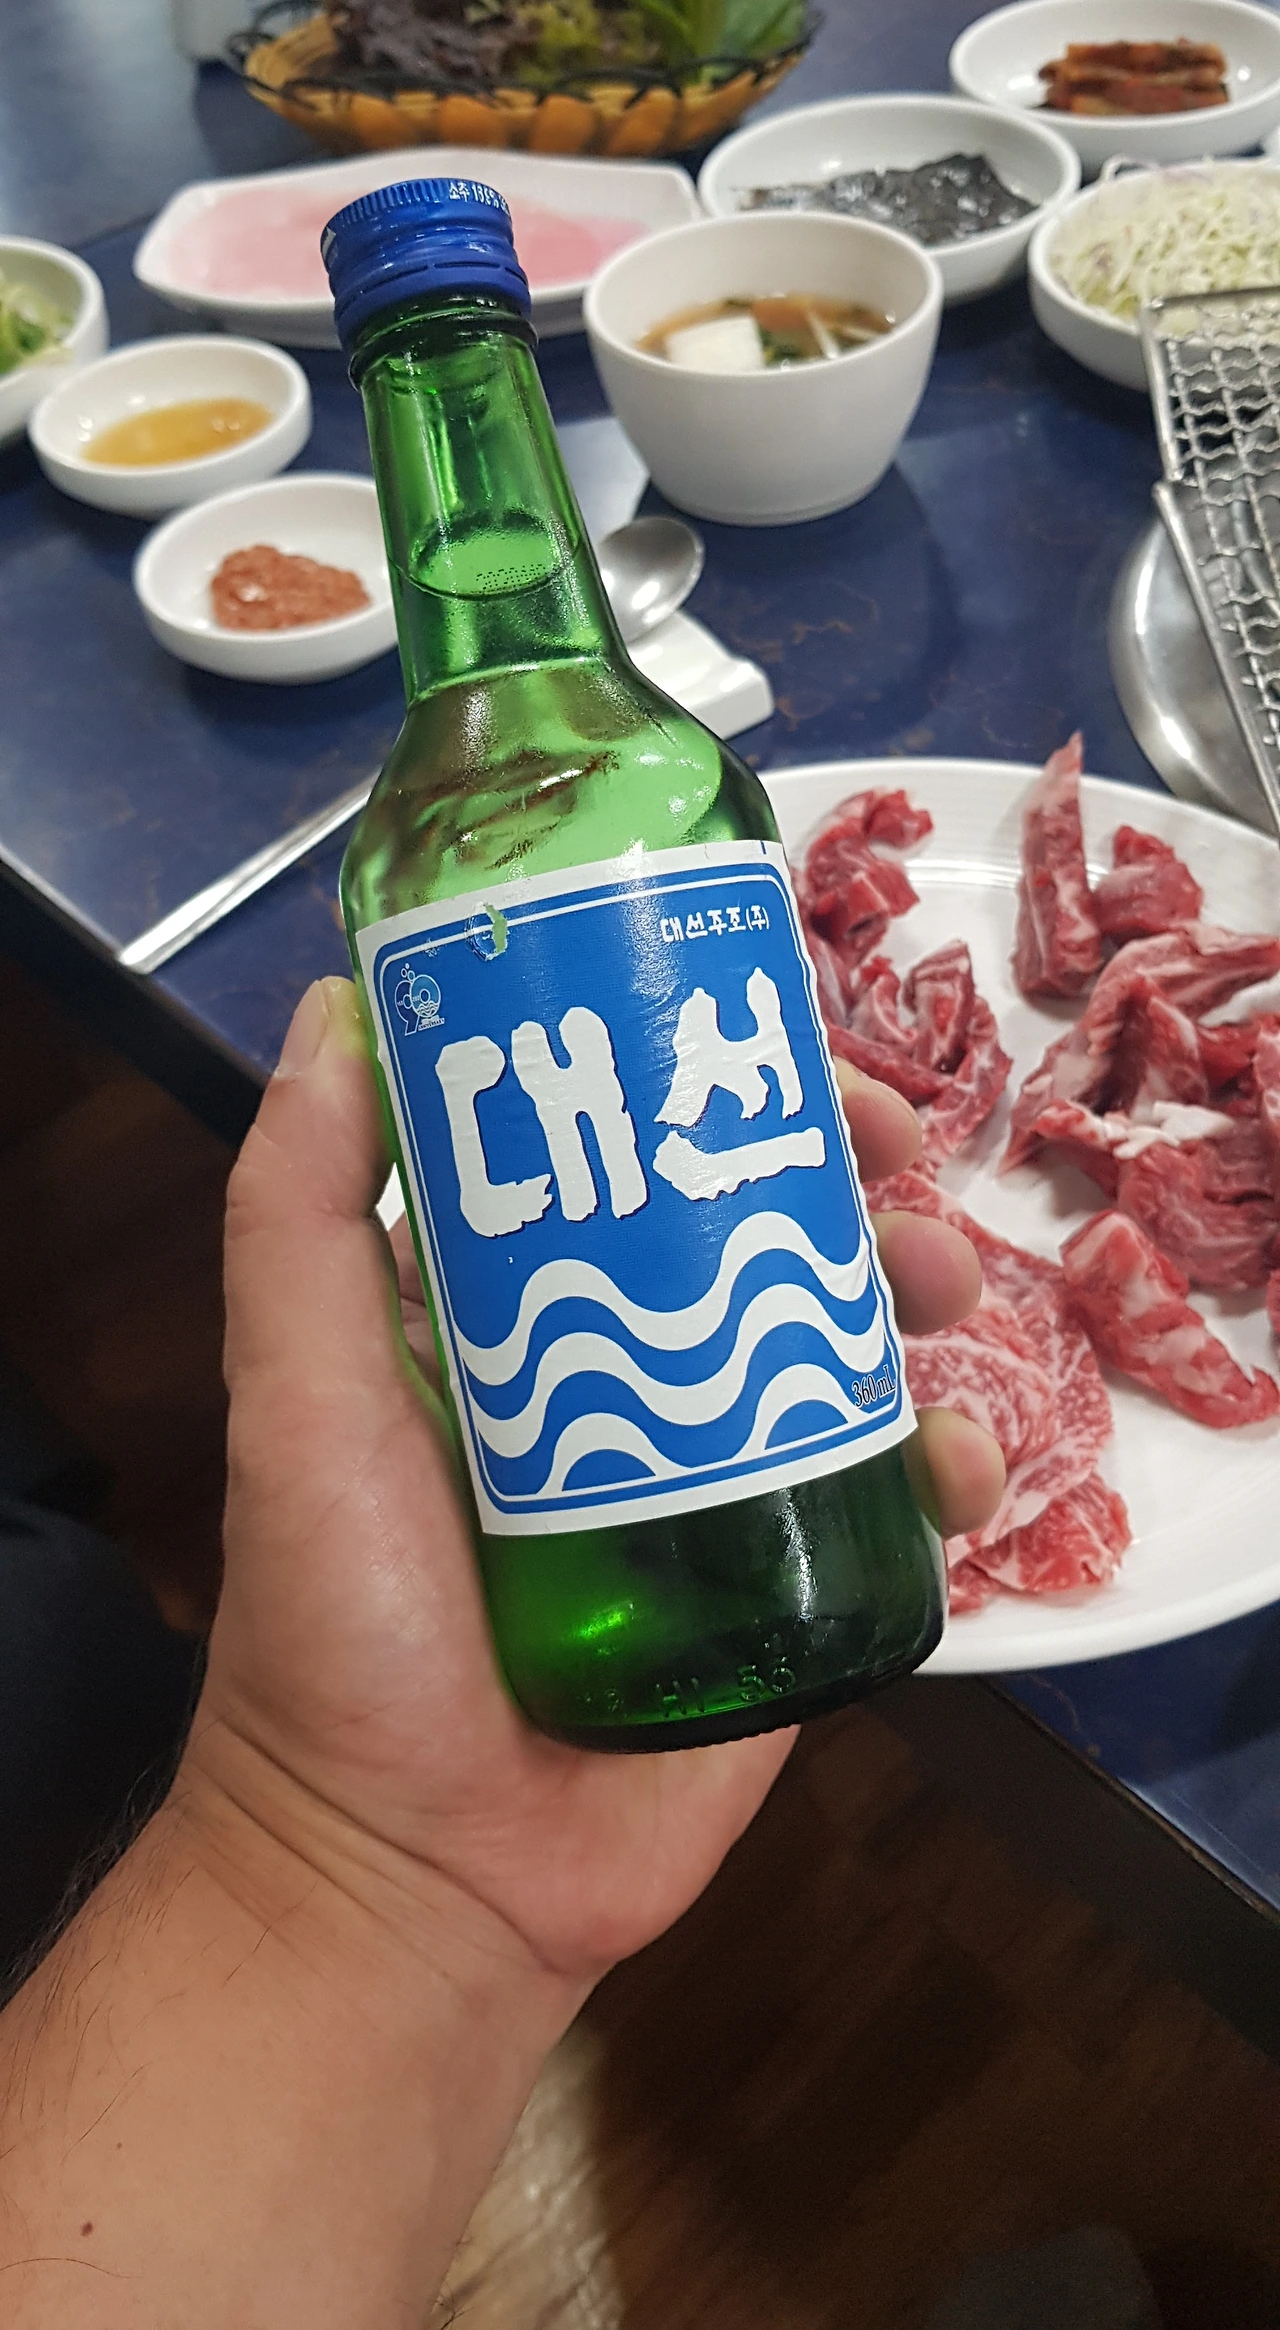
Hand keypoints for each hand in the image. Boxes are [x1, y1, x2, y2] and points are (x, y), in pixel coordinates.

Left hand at [195, 978, 1001, 2004]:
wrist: (413, 1876)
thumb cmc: (338, 1622)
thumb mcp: (295, 1390)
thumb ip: (296, 1212)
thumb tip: (333, 1010)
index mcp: (523, 1317)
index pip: (634, 1159)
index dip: (716, 1086)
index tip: (783, 1047)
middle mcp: (634, 1382)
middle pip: (767, 1236)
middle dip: (848, 1178)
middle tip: (901, 1156)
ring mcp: (725, 1488)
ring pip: (854, 1351)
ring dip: (921, 1291)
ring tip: (946, 1282)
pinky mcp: (793, 1597)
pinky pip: (899, 1511)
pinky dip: (956, 1467)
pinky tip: (964, 1458)